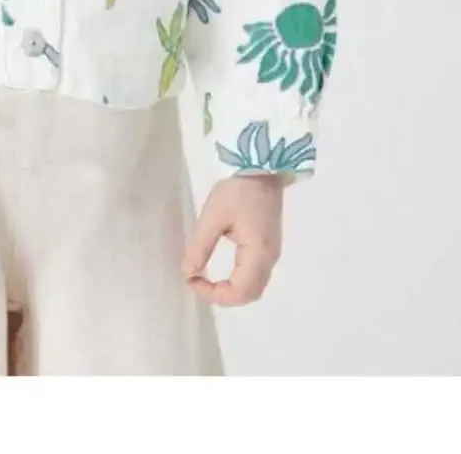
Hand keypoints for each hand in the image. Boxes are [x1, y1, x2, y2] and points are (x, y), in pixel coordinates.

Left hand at [181, 173, 286, 305]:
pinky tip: (223, 272)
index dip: (213, 294)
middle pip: (249, 294)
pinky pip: (256, 275)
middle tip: (198, 282)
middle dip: (222, 296)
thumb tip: (189, 271)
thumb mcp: (213, 216)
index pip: (239, 291)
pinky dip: (239, 281)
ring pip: (254, 287)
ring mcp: (272, 252)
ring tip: (207, 279)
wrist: (262, 164)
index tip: (192, 281)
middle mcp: (270, 259)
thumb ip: (200, 246)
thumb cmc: (237, 189)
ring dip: (231, 290)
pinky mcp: (270, 245)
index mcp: (258, 254)